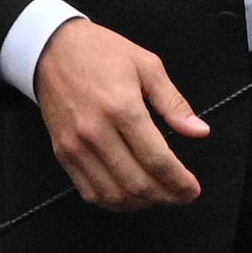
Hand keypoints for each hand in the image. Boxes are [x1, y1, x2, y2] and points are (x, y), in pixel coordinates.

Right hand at [33, 18, 208, 208]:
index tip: (192, 189)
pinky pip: (90, 192)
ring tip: (159, 195)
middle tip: (181, 194)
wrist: (52, 49)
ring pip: (113, 194)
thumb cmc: (100, 53)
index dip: (179, 182)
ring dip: (141, 203)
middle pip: (137, 183)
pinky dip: (114, 202)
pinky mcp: (63, 154)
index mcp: (122, 108)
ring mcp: (76, 146)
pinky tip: (130, 195)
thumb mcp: (147, 66)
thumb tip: (199, 131)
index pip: (157, 160)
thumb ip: (174, 103)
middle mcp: (97, 132)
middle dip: (166, 196)